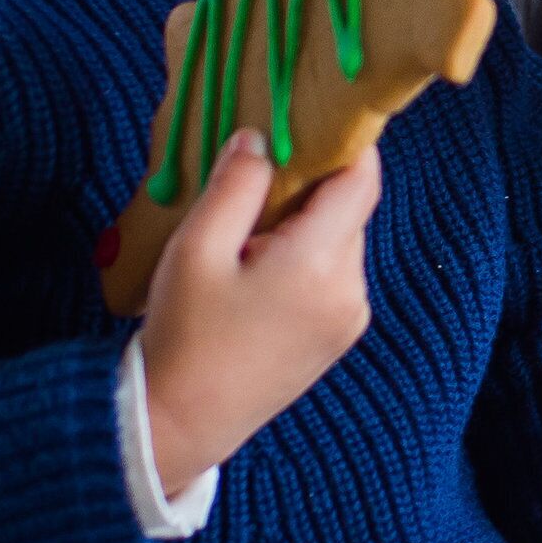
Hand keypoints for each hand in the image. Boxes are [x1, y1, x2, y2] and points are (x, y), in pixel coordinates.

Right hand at [136, 131, 377, 493]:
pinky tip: (257, 269)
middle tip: (256, 178)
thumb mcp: (197, 248)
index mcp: (321, 263)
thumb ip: (236, 184)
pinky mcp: (337, 337)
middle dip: (310, 187)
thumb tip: (261, 137)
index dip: (344, 143)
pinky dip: (305, 258)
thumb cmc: (184, 334)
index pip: (362, 179)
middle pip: (349, 209)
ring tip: (248, 234)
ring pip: (340, 241)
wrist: (179, 422)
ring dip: (305, 225)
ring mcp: (349, 318)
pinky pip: (333, 275)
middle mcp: (350, 290)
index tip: (309, 120)